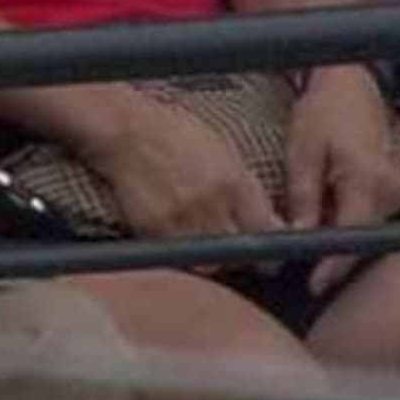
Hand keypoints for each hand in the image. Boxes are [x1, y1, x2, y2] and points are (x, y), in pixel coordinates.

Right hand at [81, 92, 280, 248]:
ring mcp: (180, 222)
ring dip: (212, 261)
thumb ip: (248, 192)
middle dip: (241, 256)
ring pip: (208, 265)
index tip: (270, 255)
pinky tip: (181, 239)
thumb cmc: (178, 138)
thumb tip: (270, 224)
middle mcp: (210, 206)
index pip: (263, 232)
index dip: (270, 247)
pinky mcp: (153, 232)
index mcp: (234, 184)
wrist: (129, 134)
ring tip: (206, 245)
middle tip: (236, 250)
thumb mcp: (225, 155)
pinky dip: (184, 257)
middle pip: (238, 254)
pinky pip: (178, 259)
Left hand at [284, 65, 399, 294]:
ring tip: (309, 220)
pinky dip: (345, 222)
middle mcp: (391, 190)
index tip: (314, 285)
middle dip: (330, 253)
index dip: (334, 265)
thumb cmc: (323, 115)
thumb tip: (297, 239)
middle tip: (296, 256)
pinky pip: (367, 219)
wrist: (350, 87)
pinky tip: (325, 210)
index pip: (355, 236)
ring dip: (337, 236)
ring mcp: (397, 192)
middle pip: (362, 239)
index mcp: (368, 180)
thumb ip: (303, 200)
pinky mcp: (393, 192)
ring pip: (364, 231)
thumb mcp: (302, 156)